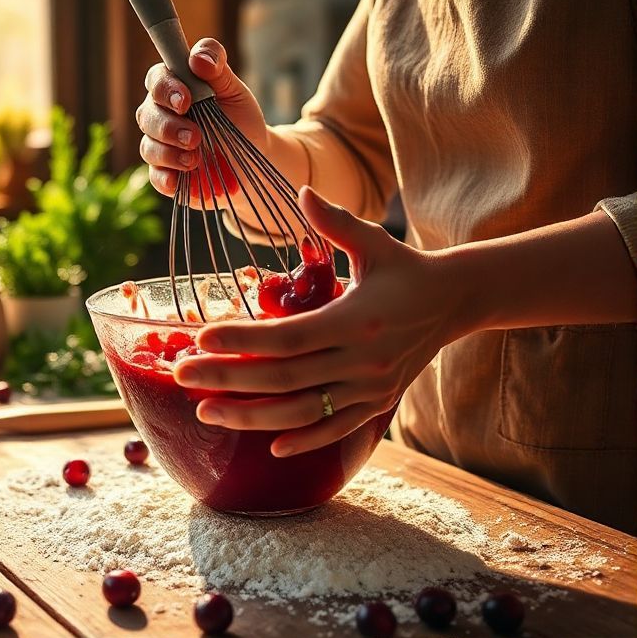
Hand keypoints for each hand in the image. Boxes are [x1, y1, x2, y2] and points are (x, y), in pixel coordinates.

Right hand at [135, 38, 268, 197]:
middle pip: (146, 115)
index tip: (186, 100)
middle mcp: (161, 115)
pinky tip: (177, 180)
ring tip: (195, 159)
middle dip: (168, 126)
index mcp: (174, 89)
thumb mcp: (235, 91)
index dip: (166, 89)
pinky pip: (155, 177)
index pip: (157, 80)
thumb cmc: (241, 119)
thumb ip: (218, 69)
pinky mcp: (166, 174)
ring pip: (148, 147)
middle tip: (195, 136)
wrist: (254, 159)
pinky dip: (164, 178)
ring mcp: (161, 146)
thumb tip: (198, 58)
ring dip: (169, 153)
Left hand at [173, 187, 469, 456]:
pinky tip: (269, 447)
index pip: (287, 337)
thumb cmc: (404, 268)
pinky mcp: (376, 405)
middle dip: (227, 380)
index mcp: (356, 320)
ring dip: (251, 417)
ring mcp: (370, 389)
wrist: (455, 302)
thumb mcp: (375, 241)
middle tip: (181, 375)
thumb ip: (336, 222)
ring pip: (302, 412)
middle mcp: (362, 360)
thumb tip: (303, 190)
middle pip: (283, 379)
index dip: (242, 340)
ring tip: (206, 411)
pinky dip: (304, 440)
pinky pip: (335, 430)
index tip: (200, 338)